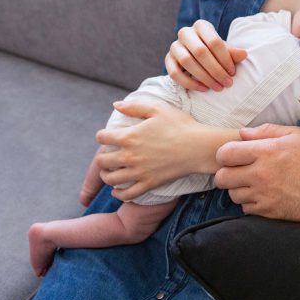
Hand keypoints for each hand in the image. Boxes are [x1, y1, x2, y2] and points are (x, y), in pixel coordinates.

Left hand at [95, 101, 213, 200]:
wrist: (198, 147)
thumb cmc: (181, 125)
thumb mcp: (158, 109)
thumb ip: (135, 106)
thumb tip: (115, 105)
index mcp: (130, 136)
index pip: (102, 137)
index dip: (102, 136)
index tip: (107, 137)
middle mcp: (130, 156)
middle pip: (102, 161)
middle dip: (101, 157)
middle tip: (108, 155)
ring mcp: (139, 172)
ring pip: (111, 179)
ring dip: (107, 175)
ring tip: (110, 172)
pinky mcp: (149, 183)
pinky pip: (126, 194)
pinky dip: (118, 193)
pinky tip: (118, 189)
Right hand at [166, 19, 247, 91]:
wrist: (197, 56)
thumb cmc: (214, 52)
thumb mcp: (224, 50)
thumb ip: (232, 52)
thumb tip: (244, 54)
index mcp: (201, 26)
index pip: (214, 41)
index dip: (225, 58)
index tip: (233, 72)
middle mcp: (185, 33)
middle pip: (200, 52)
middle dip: (216, 70)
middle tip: (227, 83)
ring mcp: (174, 46)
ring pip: (187, 62)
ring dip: (204, 77)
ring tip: (217, 87)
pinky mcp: (168, 59)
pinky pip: (174, 73)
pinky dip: (190, 83)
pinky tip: (203, 89)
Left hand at [214, 124, 299, 220]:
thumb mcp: (295, 134)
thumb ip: (266, 131)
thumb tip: (243, 133)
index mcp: (265, 151)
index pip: (224, 154)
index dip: (224, 154)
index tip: (233, 156)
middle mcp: (260, 174)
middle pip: (222, 178)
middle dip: (226, 173)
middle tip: (238, 171)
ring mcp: (264, 195)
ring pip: (232, 195)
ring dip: (239, 189)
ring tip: (253, 183)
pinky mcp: (270, 211)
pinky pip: (246, 209)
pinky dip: (251, 203)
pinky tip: (263, 195)